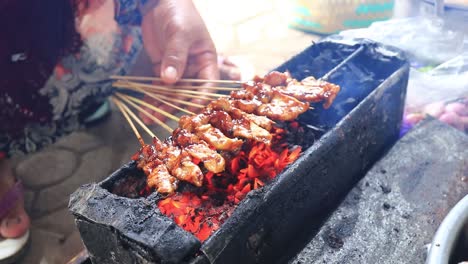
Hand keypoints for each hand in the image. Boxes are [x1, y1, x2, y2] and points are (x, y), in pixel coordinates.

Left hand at [139, 0, 218, 123]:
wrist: (161, 2)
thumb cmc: (179, 13)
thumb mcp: (180, 33)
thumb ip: (175, 56)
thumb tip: (169, 80)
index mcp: (207, 61)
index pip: (207, 85)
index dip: (198, 99)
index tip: (186, 111)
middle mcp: (194, 69)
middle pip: (187, 93)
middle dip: (174, 105)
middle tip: (160, 116)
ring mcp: (178, 70)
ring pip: (172, 93)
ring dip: (161, 104)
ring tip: (148, 117)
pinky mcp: (163, 69)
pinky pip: (159, 86)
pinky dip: (152, 96)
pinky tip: (144, 107)